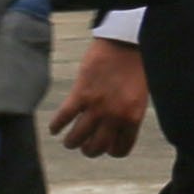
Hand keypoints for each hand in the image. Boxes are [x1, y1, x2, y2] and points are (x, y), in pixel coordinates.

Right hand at [50, 32, 147, 159]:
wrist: (125, 42)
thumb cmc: (135, 67)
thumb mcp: (140, 97)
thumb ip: (128, 115)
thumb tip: (114, 131)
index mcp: (133, 118)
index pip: (120, 149)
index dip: (111, 151)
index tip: (105, 147)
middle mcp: (114, 116)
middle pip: (97, 147)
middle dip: (89, 150)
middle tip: (85, 147)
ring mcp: (96, 106)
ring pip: (78, 137)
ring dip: (72, 142)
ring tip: (69, 141)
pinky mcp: (80, 94)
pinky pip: (64, 117)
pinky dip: (57, 126)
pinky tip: (54, 129)